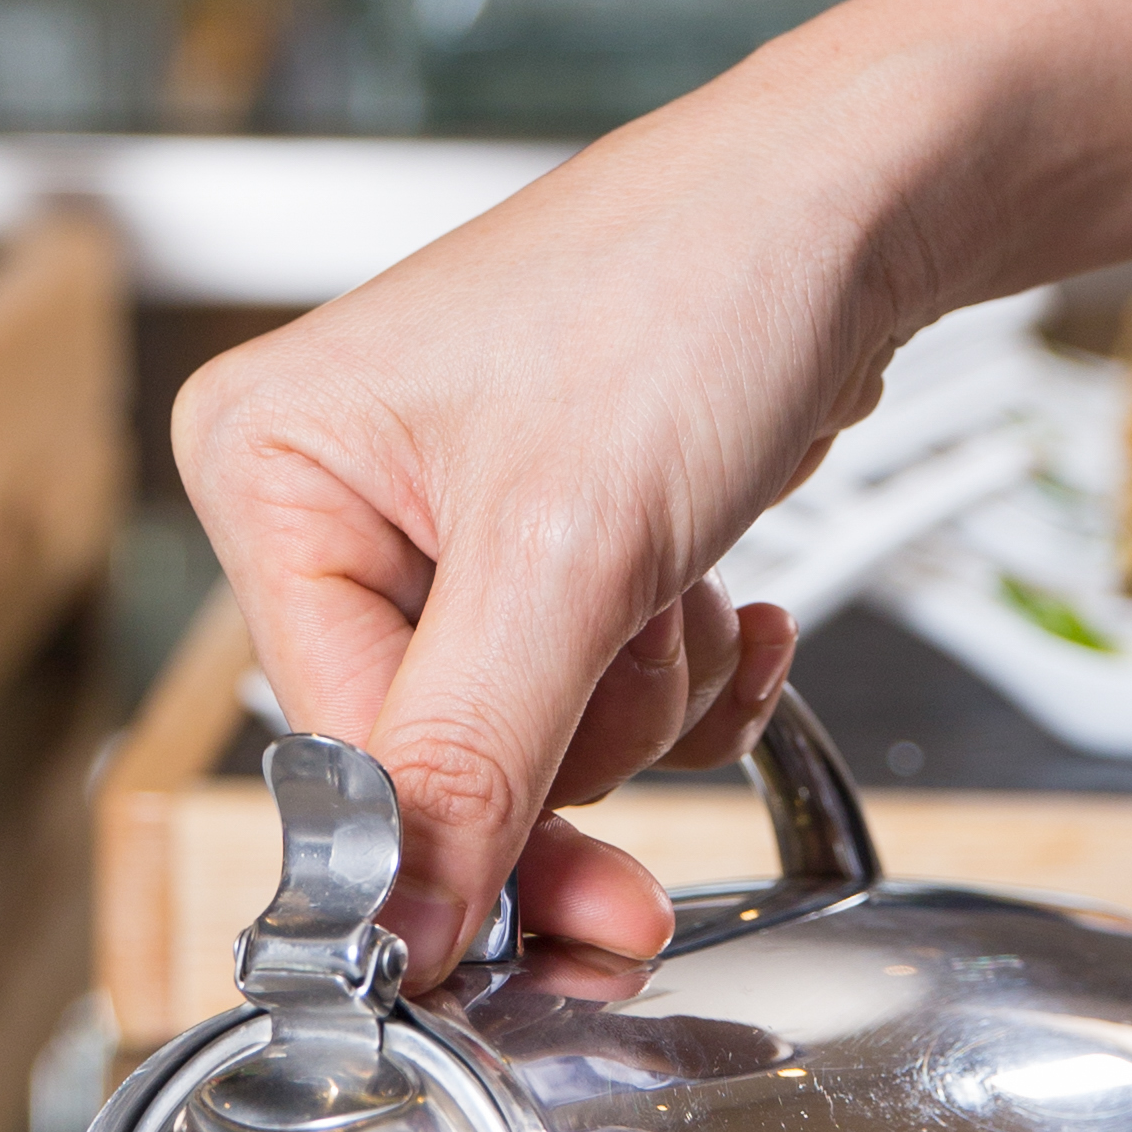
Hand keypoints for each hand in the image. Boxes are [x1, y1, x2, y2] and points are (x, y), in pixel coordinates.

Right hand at [170, 39, 968, 972]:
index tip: (579, 911)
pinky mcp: (551, 534)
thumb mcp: (568, 551)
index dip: (462, 838)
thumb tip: (396, 937)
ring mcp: (447, 515)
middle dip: (578, 725)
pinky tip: (730, 596)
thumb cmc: (699, 281)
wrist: (862, 194)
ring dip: (644, 688)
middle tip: (656, 658)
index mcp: (269, 463)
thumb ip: (470, 763)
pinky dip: (681, 667)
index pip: (334, 740)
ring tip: (685, 573)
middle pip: (435, 749)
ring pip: (532, 734)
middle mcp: (336, 489)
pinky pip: (596, 689)